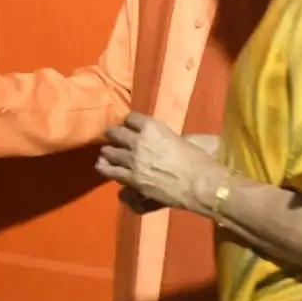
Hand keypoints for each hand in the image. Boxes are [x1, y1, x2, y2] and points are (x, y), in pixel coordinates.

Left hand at [97, 112, 226, 212]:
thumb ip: (164, 137)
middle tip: (115, 139)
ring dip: (108, 151)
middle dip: (114, 135)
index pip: (131, 117)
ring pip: (109, 151)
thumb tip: (158, 141)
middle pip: (115, 132)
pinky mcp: (132, 178)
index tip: (129, 126)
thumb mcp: (179, 139)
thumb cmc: (197, 159)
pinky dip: (105, 167)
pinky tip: (102, 166)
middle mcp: (139, 140)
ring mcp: (133, 160)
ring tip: (108, 153)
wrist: (199, 183)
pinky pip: (110, 170)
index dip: (129, 122)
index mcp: (152, 126)